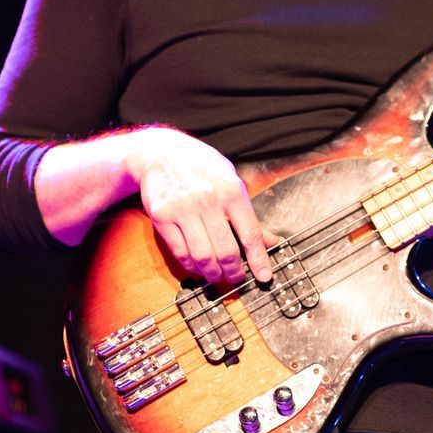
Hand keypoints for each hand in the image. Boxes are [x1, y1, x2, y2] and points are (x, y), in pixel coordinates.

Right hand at [119, 126, 275, 285]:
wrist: (161, 153)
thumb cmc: (202, 168)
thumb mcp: (232, 182)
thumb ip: (249, 214)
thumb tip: (270, 241)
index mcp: (232, 192)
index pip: (250, 233)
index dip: (259, 259)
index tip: (264, 277)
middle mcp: (208, 201)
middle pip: (226, 250)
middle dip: (234, 272)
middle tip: (237, 279)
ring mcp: (183, 210)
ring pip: (202, 256)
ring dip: (212, 274)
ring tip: (218, 276)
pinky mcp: (162, 218)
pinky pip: (180, 252)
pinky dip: (191, 266)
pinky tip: (198, 268)